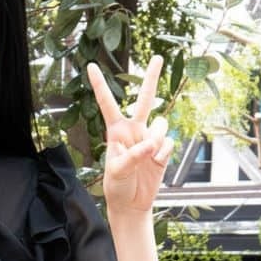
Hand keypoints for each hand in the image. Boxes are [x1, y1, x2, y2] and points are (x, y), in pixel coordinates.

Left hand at [88, 56, 172, 213]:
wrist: (131, 204)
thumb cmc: (116, 186)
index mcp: (116, 131)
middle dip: (152, 78)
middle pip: (146, 99)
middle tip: (158, 57)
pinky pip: (169, 143)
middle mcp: (134, 130)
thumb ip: (134, 155)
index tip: (91, 66)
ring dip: (157, 140)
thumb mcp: (118, 171)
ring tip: (147, 159)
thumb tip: (152, 143)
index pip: (107, 103)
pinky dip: (164, 154)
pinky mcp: (163, 150)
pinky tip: (155, 165)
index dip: (99, 85)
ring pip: (162, 125)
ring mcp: (150, 138)